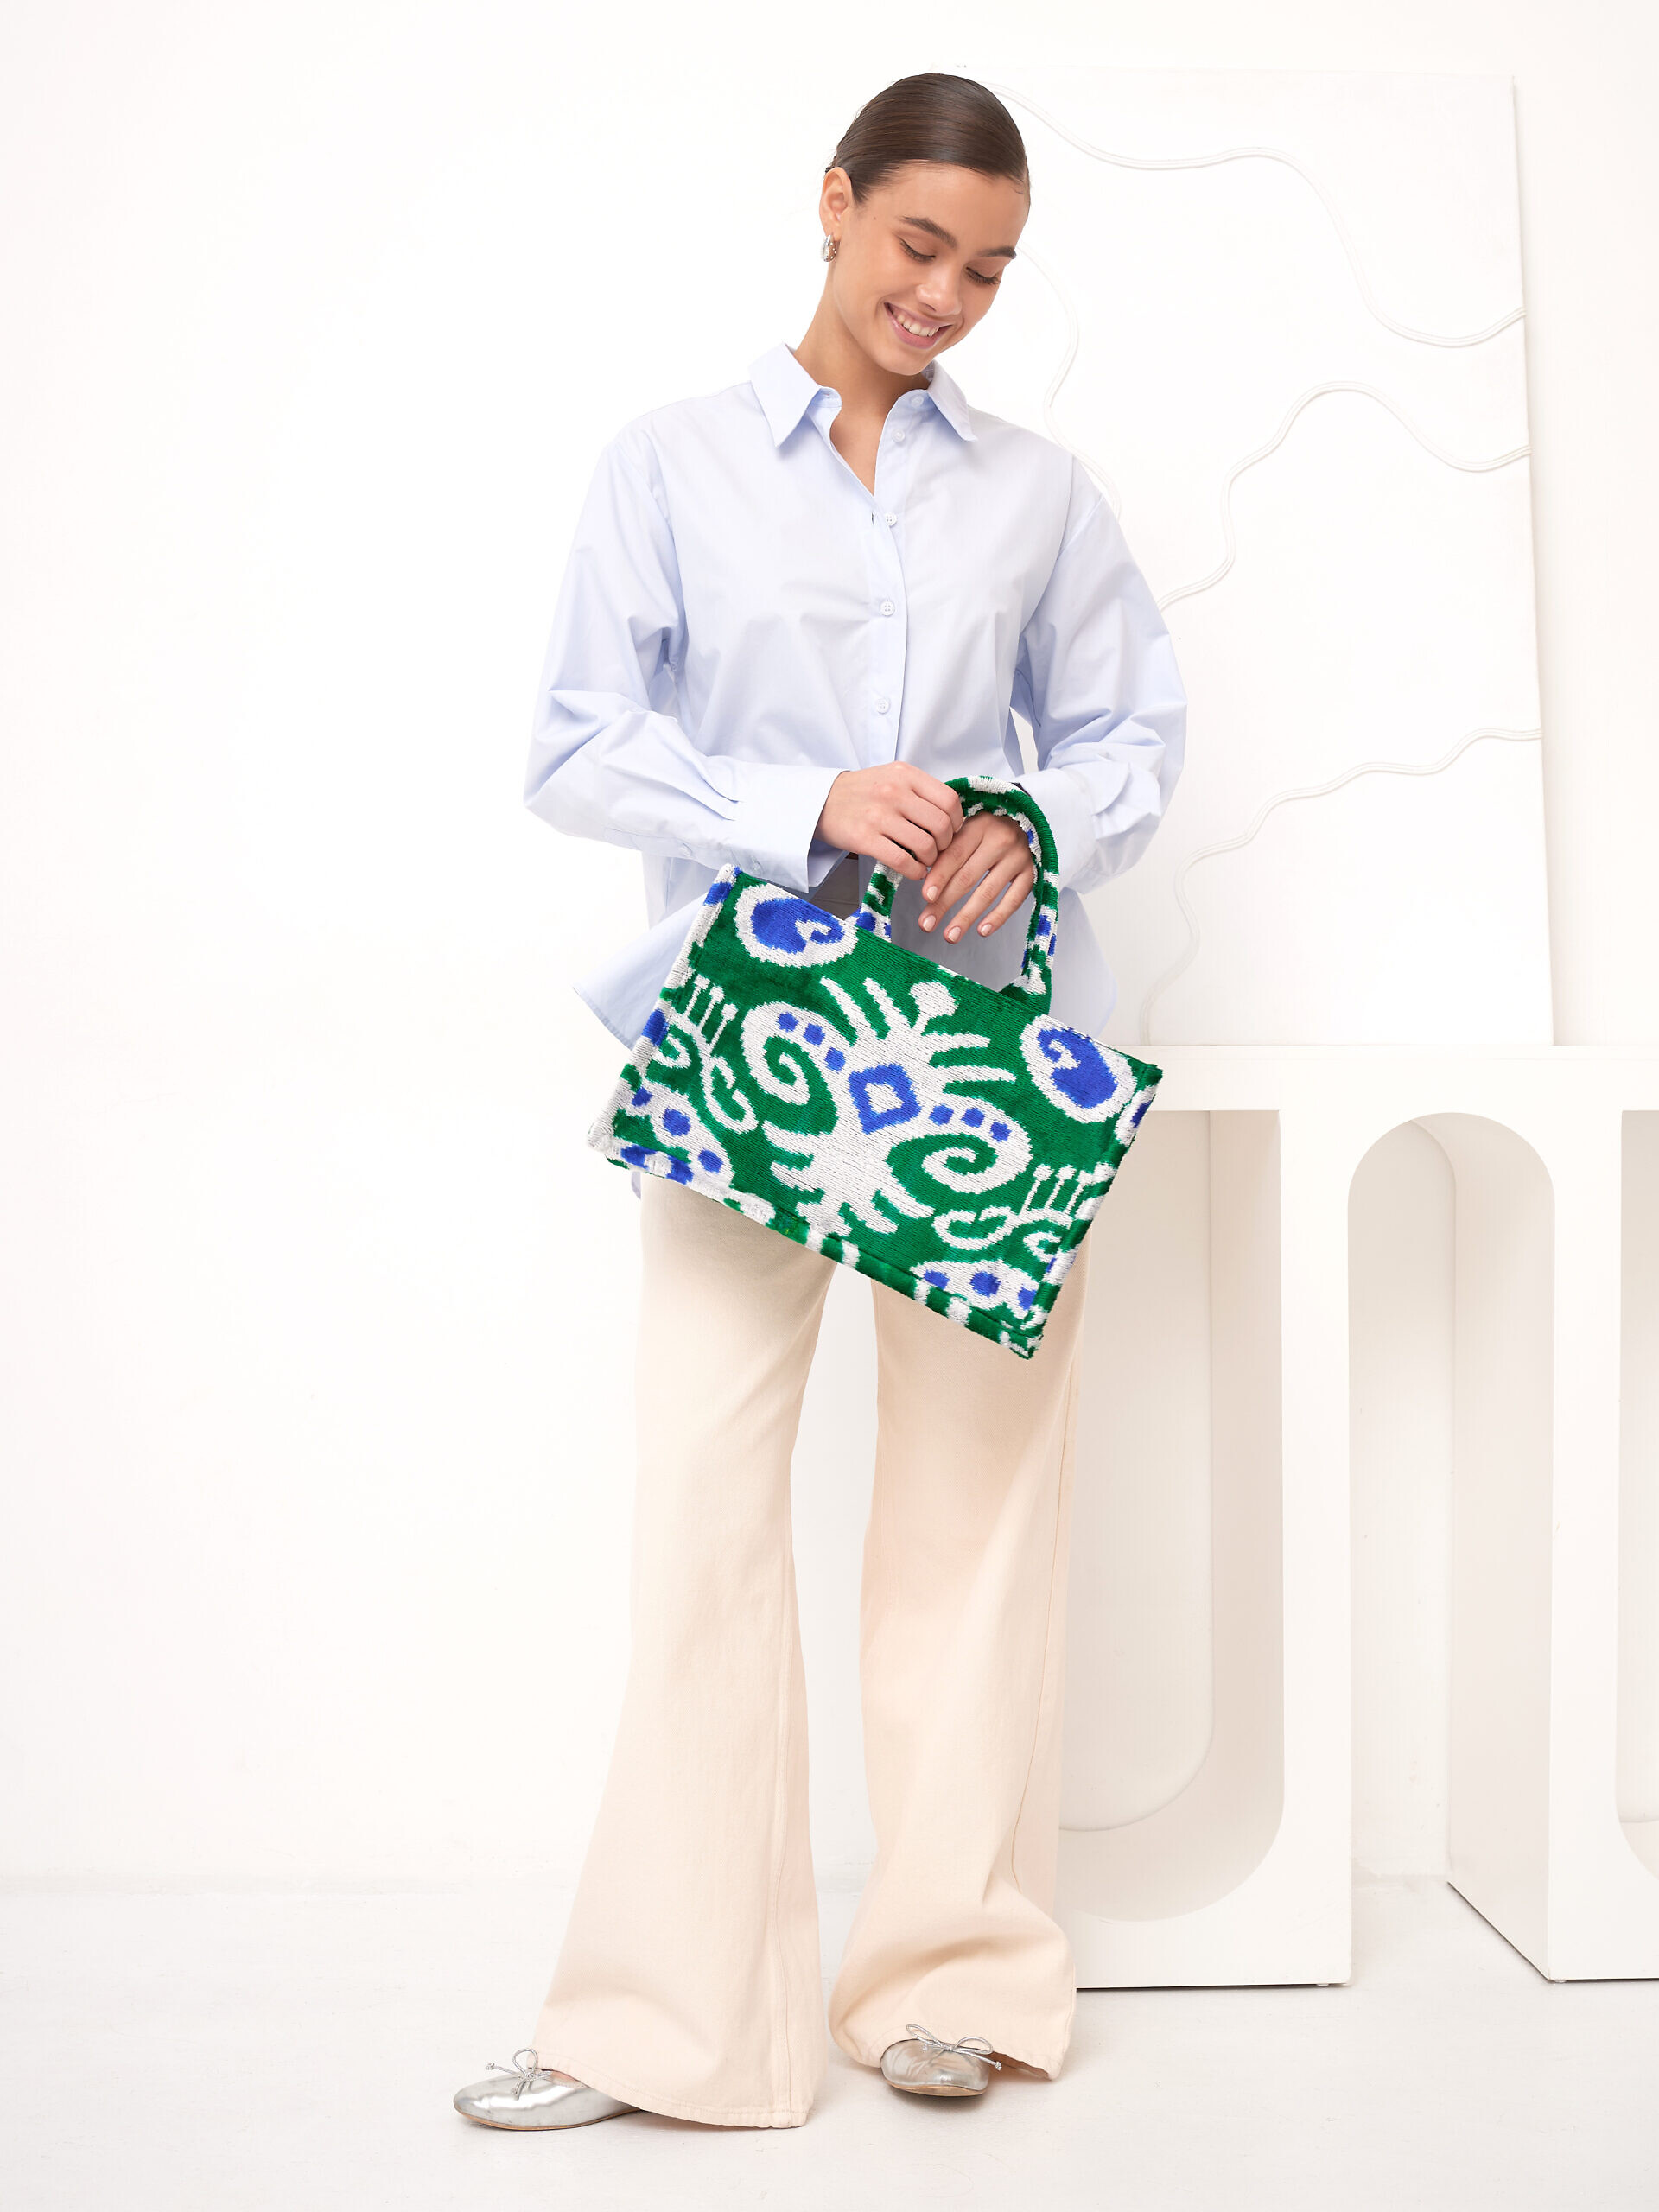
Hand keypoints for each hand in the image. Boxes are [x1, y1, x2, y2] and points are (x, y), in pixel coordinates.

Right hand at [815, 764, 963, 879]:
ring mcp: (879, 815)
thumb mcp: (892, 777)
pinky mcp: (864, 838)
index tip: (950, 831)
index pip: (949, 800)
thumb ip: (920, 790)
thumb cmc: (861, 792)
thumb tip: (951, 816)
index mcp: (905, 774)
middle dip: (946, 844)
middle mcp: (894, 792)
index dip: (956, 821)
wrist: (820, 800)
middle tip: (938, 849)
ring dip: (930, 859)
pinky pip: (902, 861)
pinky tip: (914, 870)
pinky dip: (915, 871)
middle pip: (941, 825)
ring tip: (924, 860)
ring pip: (925, 845)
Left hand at [919, 813, 1035, 941]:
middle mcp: (1000, 839)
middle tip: (926, 924)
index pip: (955, 855)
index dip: (939, 877)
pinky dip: (998, 917)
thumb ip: (947, 850)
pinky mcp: (1032, 872)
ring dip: (966, 917)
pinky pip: (1015, 900)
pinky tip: (982, 931)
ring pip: (988, 892)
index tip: (926, 898)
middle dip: (944, 903)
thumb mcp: (967, 829)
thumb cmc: (986, 831)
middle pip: (967, 877)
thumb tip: (923, 881)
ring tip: (950, 936)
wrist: (1025, 823)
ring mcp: (1019, 857)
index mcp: (979, 826)